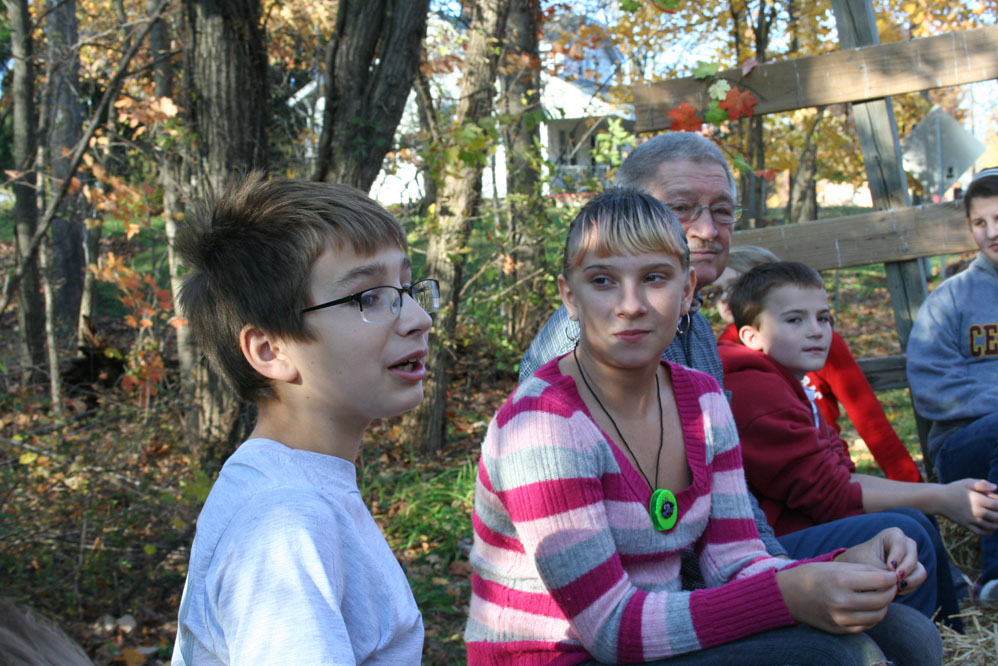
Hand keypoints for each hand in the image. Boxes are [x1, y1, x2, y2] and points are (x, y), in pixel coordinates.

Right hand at [776, 561, 896, 633]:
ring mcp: (840, 618)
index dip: (891, 578)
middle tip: (889, 587)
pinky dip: (872, 617)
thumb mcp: (836, 566)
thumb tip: (889, 577)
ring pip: (878, 615)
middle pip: (882, 599)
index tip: (892, 576)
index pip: (881, 580)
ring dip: (883, 606)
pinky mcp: (838, 629)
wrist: (788, 594)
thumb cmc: (813, 575)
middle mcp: (841, 601)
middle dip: (890, 591)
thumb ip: (863, 571)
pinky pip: (866, 626)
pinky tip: (867, 608)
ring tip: (879, 597)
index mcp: (841, 580)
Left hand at [834, 527, 926, 595]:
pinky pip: (917, 580)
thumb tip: (899, 583)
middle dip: (905, 570)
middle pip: (913, 557)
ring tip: (896, 588)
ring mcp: (912, 558)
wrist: (859, 569)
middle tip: (895, 581)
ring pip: (920, 571)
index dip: (897, 556)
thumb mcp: (869, 563)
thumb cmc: (862, 561)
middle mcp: (906, 545)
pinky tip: (896, 590)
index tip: (890, 567)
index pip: (900, 544)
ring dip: (910, 581)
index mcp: (893, 535)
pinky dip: (909, 587)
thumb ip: (884, 572)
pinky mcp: (914, 571)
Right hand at [940, 479, 997, 534]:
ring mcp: (971, 519)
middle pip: (997, 517)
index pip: (997, 505)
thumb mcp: (967, 482)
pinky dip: (988, 532)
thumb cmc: (953, 489)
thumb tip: (995, 487)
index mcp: (978, 499)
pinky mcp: (966, 525)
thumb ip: (982, 484)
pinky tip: (991, 529)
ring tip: (997, 520)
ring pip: (990, 526)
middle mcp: (976, 511)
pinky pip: (980, 532)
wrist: (937, 499)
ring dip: (997, 524)